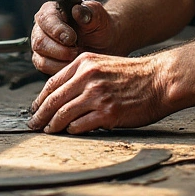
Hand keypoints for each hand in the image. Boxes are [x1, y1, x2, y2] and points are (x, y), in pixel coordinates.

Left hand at [28, 52, 171, 133]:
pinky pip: (81, 125)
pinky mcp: (107, 113)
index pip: (52, 83)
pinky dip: (73, 130)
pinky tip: (71, 132)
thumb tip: (63, 96)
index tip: (35, 109)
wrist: (161, 80)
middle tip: (34, 125)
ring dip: (53, 125)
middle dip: (40, 115)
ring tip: (49, 131)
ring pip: (63, 114)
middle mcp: (88, 77)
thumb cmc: (135, 75)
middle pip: (53, 100)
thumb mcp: (104, 64)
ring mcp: (97, 95)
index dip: (40, 99)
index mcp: (84, 63)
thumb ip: (83, 76)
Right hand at [30, 0, 118, 74]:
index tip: (72, 38)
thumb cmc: (99, 28)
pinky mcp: (43, 60)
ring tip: (76, 57)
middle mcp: (42, 27)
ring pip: (40, 57)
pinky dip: (59, 69)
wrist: (104, 44)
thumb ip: (90, 11)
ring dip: (60, 61)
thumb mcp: (100, 17)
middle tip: (76, 51)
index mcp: (53, 10)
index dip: (57, 30)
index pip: (46, 18)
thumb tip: (77, 10)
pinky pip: (45, 68)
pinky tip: (72, 64)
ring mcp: (41, 45)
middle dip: (60, 50)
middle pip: (40, 41)